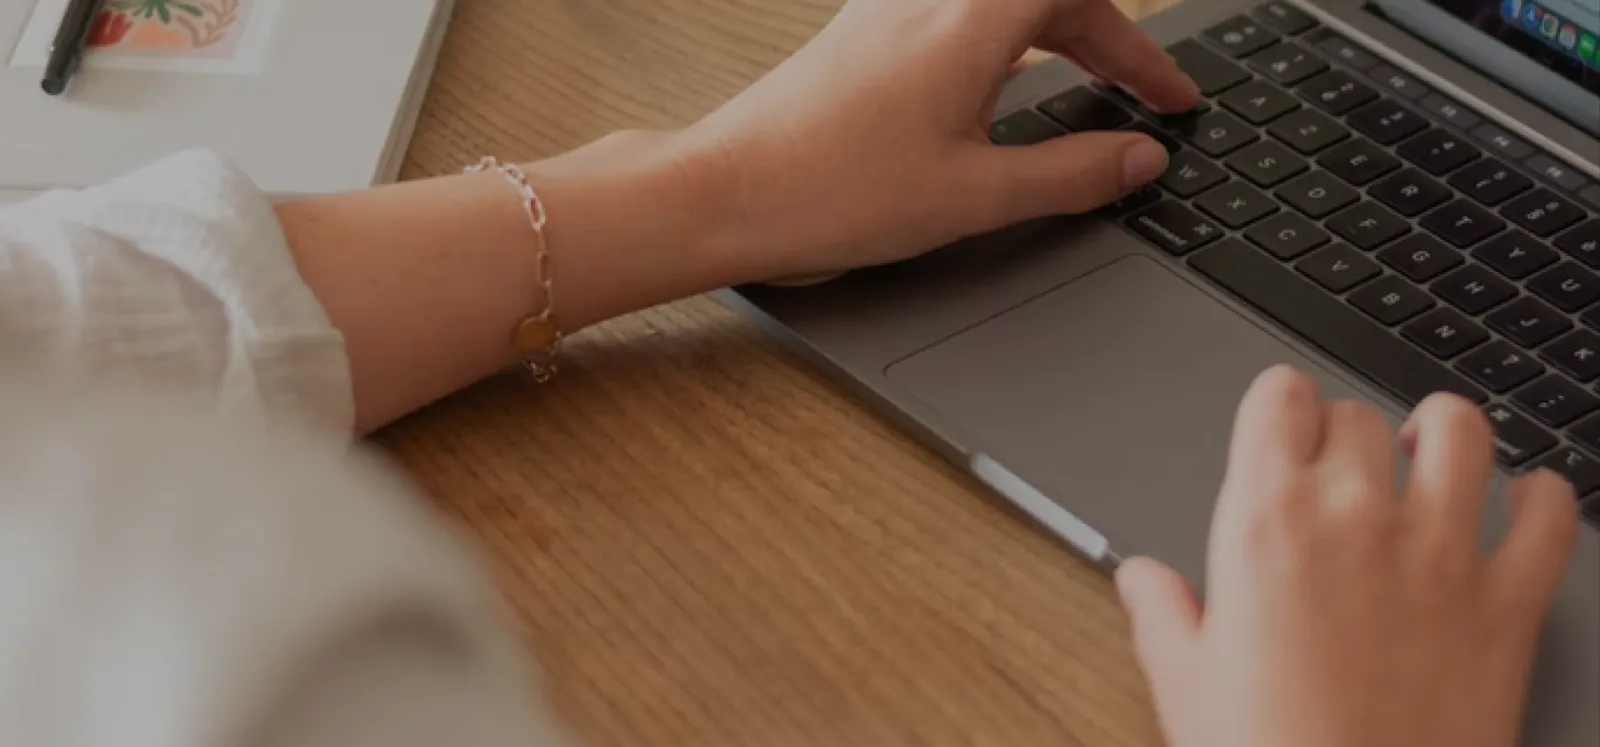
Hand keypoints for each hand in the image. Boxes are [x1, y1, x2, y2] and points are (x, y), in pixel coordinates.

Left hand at [671, 0, 1198, 280]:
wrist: (724, 194)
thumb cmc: (832, 194)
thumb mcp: (974, 195)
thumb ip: (1070, 173)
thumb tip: (1138, 159)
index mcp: (970, 20)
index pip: (1084, 0)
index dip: (1140, 48)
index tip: (1169, 100)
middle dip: (1106, 42)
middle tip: (1141, 100)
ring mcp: (887, 12)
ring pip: (997, 6)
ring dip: (1052, 39)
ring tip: (1083, 93)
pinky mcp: (858, 37)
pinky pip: (951, 21)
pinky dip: (998, 48)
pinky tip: (997, 97)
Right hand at [1115, 366, 1579, 746]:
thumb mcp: (1184, 683)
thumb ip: (1161, 612)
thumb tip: (1143, 578)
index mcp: (1265, 524)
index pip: (1278, 395)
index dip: (1278, 407)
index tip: (1279, 430)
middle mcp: (1354, 518)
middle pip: (1359, 414)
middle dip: (1345, 434)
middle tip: (1339, 470)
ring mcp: (1440, 554)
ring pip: (1462, 432)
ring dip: (1444, 434)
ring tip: (1428, 455)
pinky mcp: (1508, 602)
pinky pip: (1547, 514)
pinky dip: (1540, 498)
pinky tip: (1521, 504)